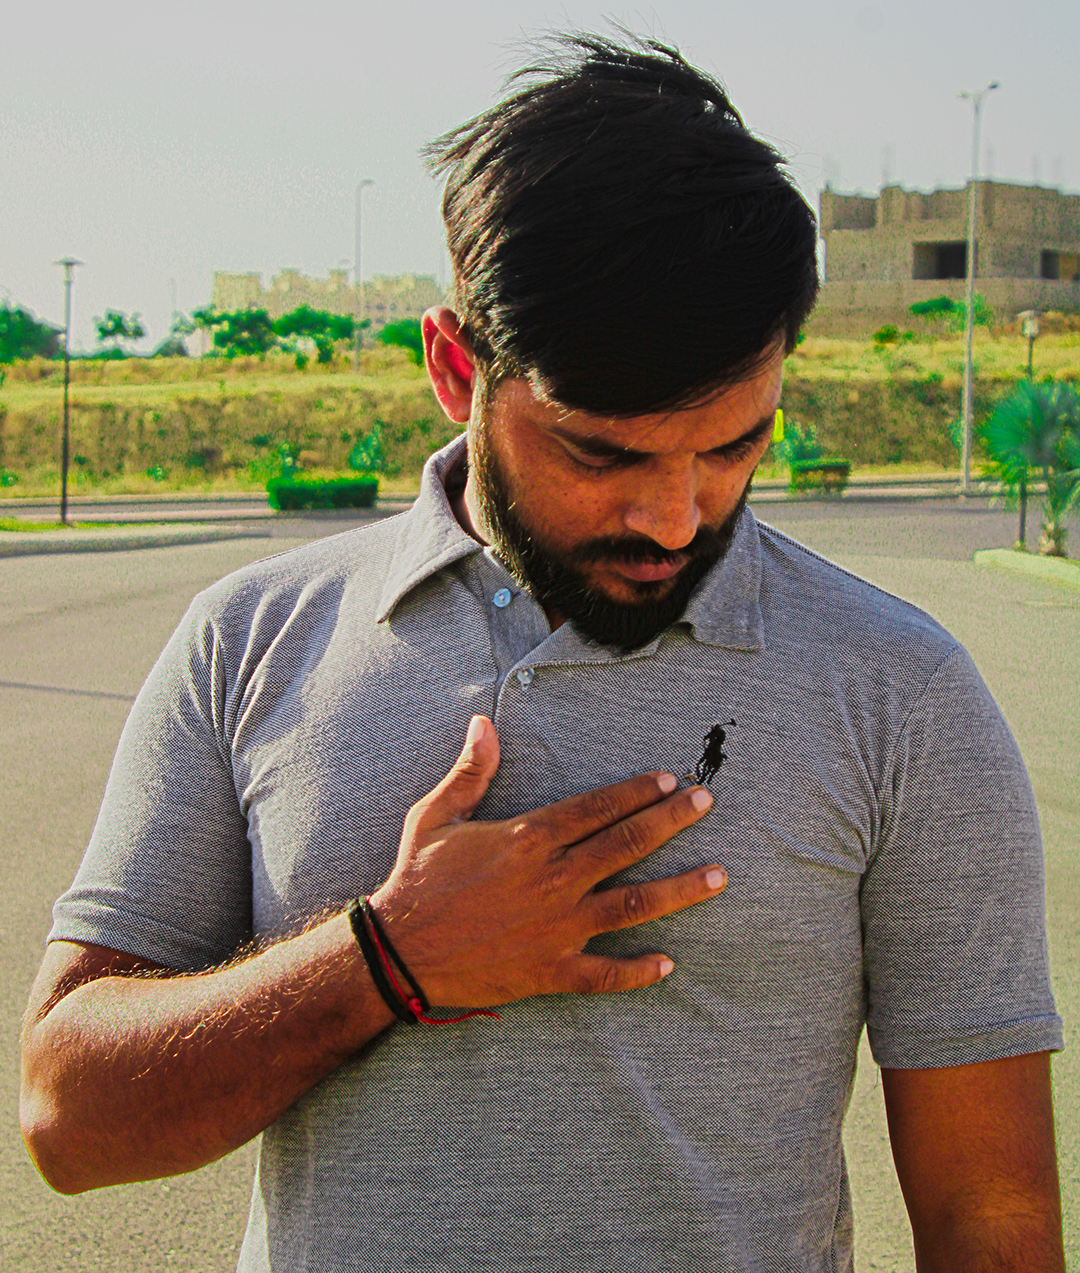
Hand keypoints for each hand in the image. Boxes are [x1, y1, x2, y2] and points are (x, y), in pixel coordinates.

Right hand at [370, 715, 724, 1007]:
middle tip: (706, 803)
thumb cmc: (416, 879)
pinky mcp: (550, 971)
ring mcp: (557, 927)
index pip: (597, 806)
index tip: (667, 779)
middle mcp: (553, 879)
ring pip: (632, 904)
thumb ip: (470, 771)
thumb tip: (484, 722)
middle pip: (627, 843)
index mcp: (529, 838)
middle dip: (672, 820)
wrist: (397, 952)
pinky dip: (638, 971)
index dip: (637, 790)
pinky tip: (669, 964)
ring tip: (719, 876)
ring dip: (679, 890)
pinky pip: (604, 974)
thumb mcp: (436, 815)